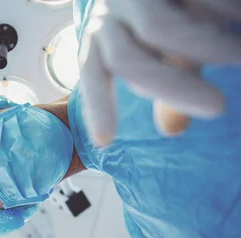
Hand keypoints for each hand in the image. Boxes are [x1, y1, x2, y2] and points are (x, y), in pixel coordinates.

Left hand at [78, 0, 240, 144]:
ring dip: (204, 50)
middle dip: (170, 88)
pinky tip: (239, 20)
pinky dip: (223, 13)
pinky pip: (194, 0)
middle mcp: (109, 13)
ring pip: (160, 30)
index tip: (104, 140)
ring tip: (240, 59)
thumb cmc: (159, 10)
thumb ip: (165, 83)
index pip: (94, 75)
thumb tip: (172, 131)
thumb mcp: (157, 47)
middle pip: (126, 59)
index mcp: (98, 38)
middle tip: (217, 108)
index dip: (97, 107)